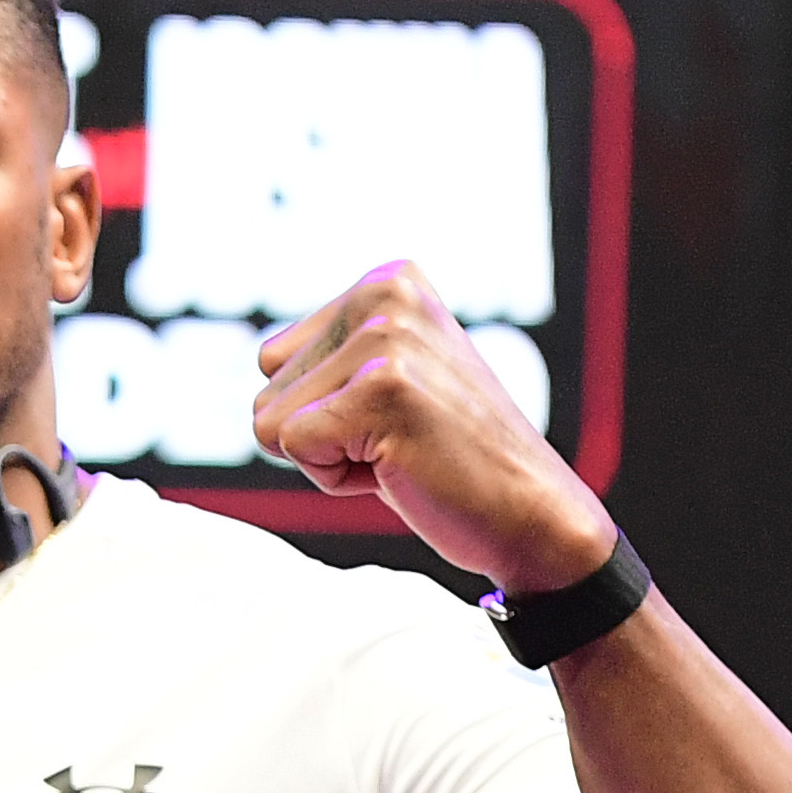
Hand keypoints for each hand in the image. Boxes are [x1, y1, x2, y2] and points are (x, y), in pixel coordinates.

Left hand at [246, 264, 608, 592]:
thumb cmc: (449, 457)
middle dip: (320, 434)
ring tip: (400, 450)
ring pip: (269, 421)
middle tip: (398, 440)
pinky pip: (292, 447)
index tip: (389, 417)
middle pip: (266, 389)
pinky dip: (335, 478)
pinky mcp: (383, 387)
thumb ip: (332, 355)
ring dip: (328, 457)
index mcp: (386, 280)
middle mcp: (384, 293)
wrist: (530, 513)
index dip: (320, 409)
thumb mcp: (387, 378)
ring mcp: (386, 337)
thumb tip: (261, 353)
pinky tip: (400, 467)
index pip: (272, 359)